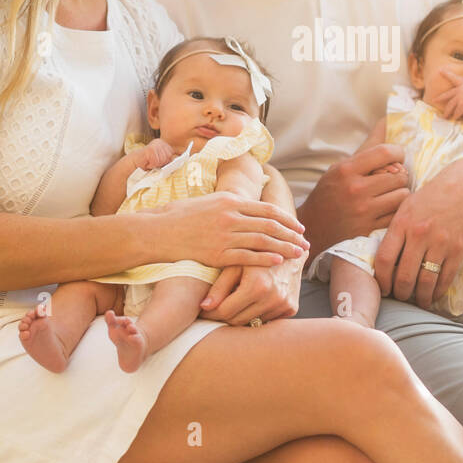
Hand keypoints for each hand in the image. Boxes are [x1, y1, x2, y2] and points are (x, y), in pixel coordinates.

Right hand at [143, 138, 176, 168]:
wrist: (134, 164)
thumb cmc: (147, 163)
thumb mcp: (161, 160)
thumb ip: (169, 159)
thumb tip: (176, 159)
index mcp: (164, 144)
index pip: (173, 155)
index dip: (166, 161)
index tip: (158, 162)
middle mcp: (160, 142)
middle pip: (169, 157)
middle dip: (162, 163)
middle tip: (153, 162)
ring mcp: (155, 145)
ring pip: (163, 160)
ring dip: (156, 164)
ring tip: (150, 162)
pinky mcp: (151, 149)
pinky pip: (156, 161)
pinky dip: (152, 165)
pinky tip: (147, 162)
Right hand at [144, 192, 308, 269]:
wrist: (157, 231)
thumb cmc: (180, 216)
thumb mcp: (208, 201)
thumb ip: (230, 204)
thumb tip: (247, 205)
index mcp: (229, 200)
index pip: (266, 209)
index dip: (286, 219)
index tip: (298, 226)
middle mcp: (230, 215)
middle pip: (270, 225)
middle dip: (291, 234)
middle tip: (305, 242)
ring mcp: (224, 235)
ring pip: (263, 241)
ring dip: (284, 247)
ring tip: (298, 254)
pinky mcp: (217, 254)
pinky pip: (247, 257)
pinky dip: (265, 259)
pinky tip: (278, 262)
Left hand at [200, 249, 304, 324]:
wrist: (290, 246)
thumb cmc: (256, 250)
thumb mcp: (236, 263)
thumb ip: (220, 286)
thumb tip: (203, 307)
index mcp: (257, 286)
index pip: (226, 312)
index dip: (211, 312)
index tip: (203, 309)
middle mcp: (274, 297)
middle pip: (238, 321)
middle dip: (224, 316)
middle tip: (214, 308)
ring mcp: (285, 304)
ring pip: (253, 322)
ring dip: (241, 315)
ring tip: (234, 301)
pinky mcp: (292, 307)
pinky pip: (268, 319)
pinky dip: (258, 313)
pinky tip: (253, 301)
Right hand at [298, 144, 408, 257]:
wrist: (313, 228)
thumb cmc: (330, 192)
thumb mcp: (341, 167)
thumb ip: (368, 146)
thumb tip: (387, 120)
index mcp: (346, 170)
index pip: (385, 152)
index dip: (399, 152)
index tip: (398, 156)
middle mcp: (355, 189)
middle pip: (399, 175)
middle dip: (401, 175)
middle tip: (394, 178)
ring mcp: (363, 211)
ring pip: (402, 196)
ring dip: (400, 194)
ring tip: (391, 193)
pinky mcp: (369, 229)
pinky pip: (397, 215)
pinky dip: (396, 211)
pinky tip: (387, 208)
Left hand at [373, 158, 462, 309]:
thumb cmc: (434, 196)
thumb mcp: (408, 205)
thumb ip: (395, 229)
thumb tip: (383, 258)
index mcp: (402, 222)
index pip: (384, 259)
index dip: (381, 279)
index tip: (383, 288)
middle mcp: (419, 234)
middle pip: (403, 276)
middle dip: (400, 293)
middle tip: (401, 297)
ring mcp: (440, 242)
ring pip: (425, 282)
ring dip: (420, 297)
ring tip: (419, 301)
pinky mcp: (459, 249)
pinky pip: (445, 278)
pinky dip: (438, 291)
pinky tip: (434, 295)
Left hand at [430, 70, 462, 120]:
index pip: (454, 78)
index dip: (447, 74)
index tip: (440, 70)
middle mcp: (461, 90)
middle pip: (447, 95)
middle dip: (440, 98)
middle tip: (434, 100)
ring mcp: (461, 97)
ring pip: (450, 105)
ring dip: (447, 112)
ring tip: (444, 117)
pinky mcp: (462, 105)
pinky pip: (456, 112)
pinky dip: (455, 116)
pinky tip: (453, 119)